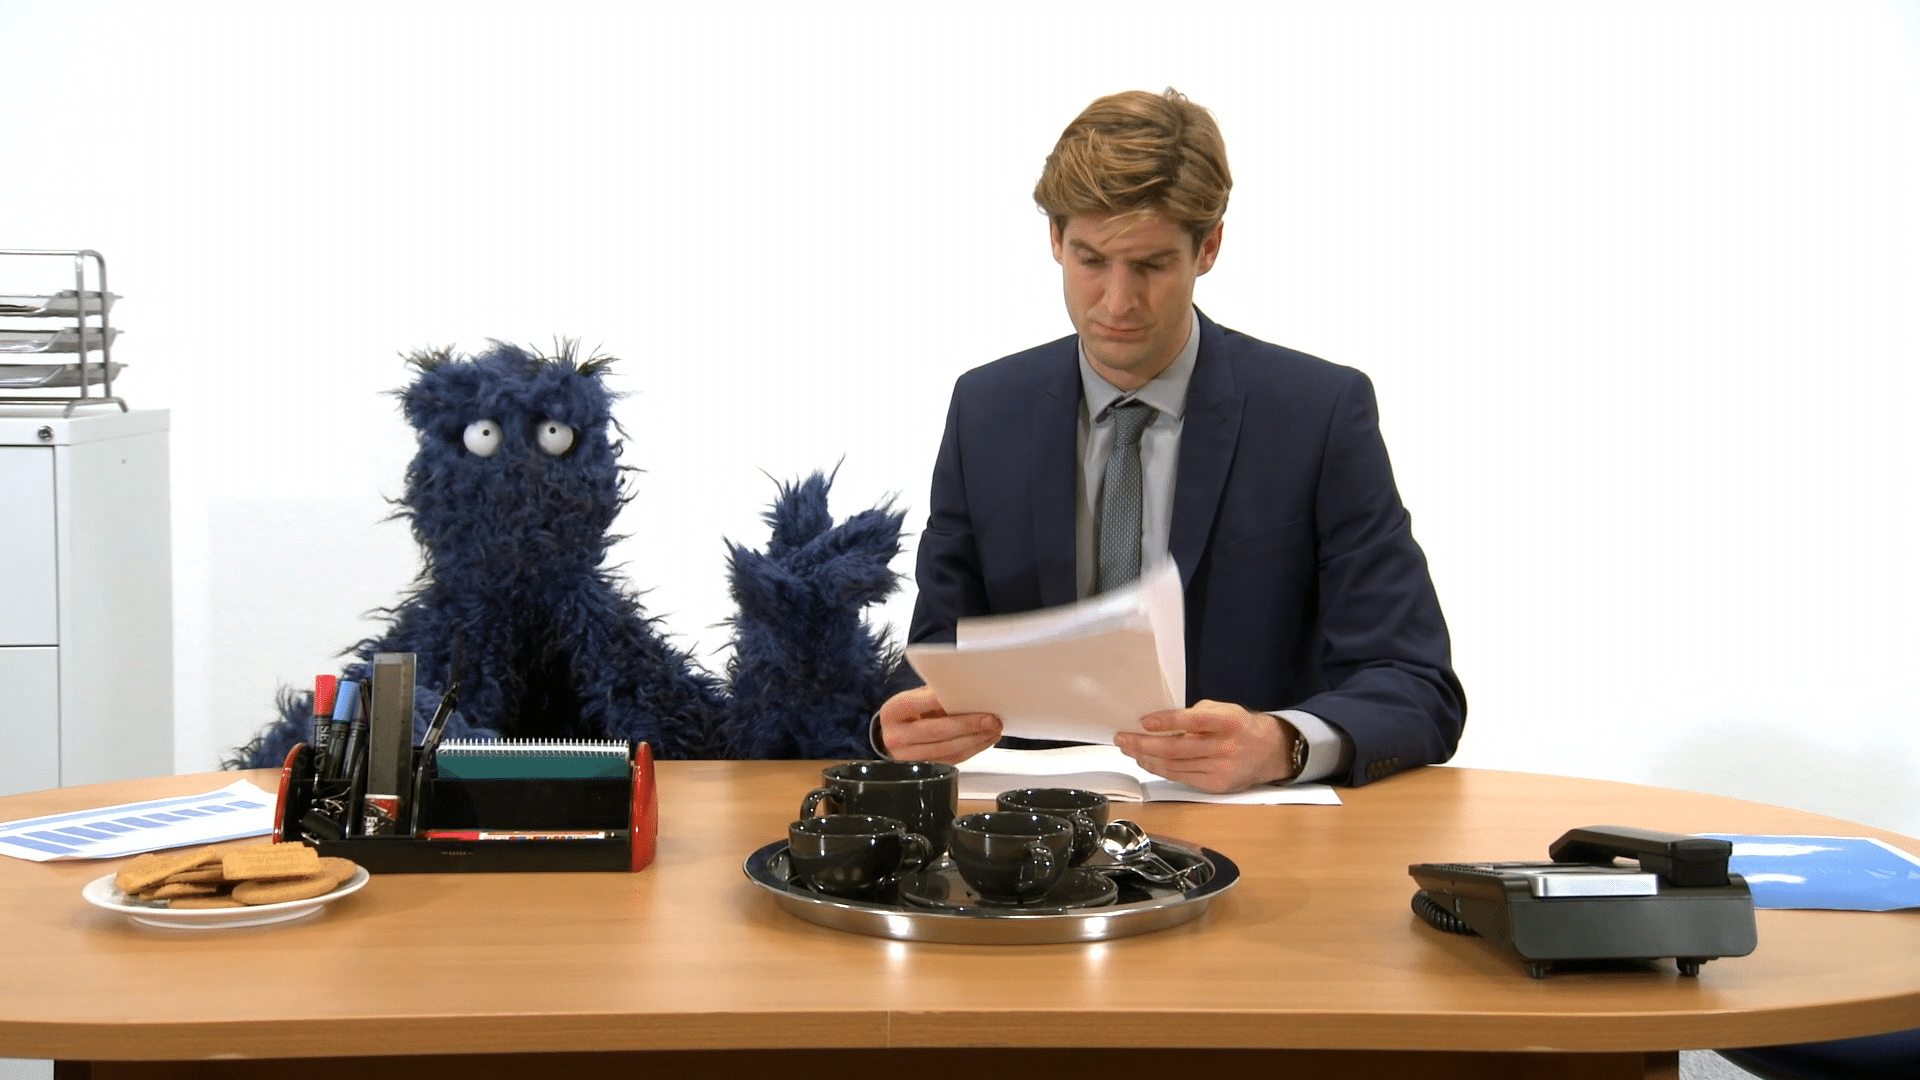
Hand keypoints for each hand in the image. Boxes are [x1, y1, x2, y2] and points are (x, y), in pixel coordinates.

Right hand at [877, 686, 1002, 763]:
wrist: (895, 738)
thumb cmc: (910, 714)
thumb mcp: (915, 700)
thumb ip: (934, 696)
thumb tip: (968, 692)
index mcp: (892, 712)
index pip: (919, 703)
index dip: (944, 700)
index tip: (969, 694)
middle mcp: (896, 736)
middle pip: (936, 730)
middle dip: (968, 725)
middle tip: (991, 719)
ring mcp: (907, 757)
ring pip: (947, 749)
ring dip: (975, 740)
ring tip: (994, 729)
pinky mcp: (923, 770)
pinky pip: (952, 760)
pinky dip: (972, 749)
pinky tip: (985, 740)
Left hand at [1112, 700, 1297, 793]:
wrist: (1270, 752)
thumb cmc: (1240, 726)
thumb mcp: (1224, 710)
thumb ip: (1195, 714)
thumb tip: (1161, 723)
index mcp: (1229, 722)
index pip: (1195, 721)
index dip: (1168, 721)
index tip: (1144, 721)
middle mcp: (1226, 747)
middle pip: (1177, 749)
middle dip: (1144, 744)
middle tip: (1122, 738)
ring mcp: (1221, 770)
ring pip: (1174, 766)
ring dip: (1146, 758)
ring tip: (1128, 749)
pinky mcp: (1216, 786)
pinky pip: (1180, 777)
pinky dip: (1160, 769)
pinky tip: (1146, 761)